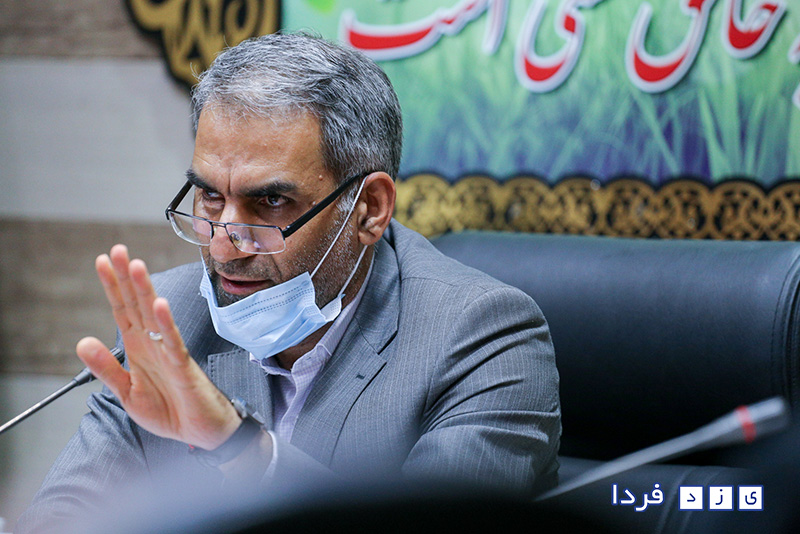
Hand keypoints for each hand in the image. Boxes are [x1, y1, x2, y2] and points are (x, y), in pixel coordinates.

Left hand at [76, 245, 239, 449]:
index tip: (102, 261)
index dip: (112, 287)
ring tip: (136, 266)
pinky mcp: (182, 366)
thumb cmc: (169, 410)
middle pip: (136, 304)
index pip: (122, 310)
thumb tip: (82, 341)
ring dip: (144, 290)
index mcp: (138, 348)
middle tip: (118, 250)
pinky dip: (165, 323)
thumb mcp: (127, 393)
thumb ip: (106, 368)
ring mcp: (168, 352)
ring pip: (154, 316)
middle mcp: (152, 344)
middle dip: (126, 277)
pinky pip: (172, 341)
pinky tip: (158, 305)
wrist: (201, 433)